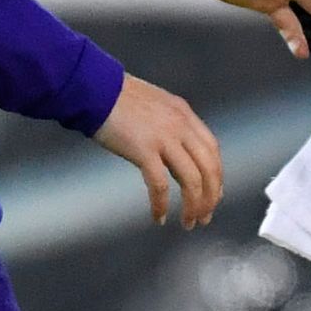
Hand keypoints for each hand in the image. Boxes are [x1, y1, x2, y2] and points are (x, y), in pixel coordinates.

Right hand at [97, 72, 221, 226]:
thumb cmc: (116, 98)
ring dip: (193, 206)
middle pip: (209, 168)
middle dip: (210, 197)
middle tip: (204, 218)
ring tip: (188, 223)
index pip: (212, 150)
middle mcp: (180, 126)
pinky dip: (161, 205)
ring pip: (192, 181)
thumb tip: (176, 151)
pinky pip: (160, 185)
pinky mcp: (143, 150)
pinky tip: (158, 216)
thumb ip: (170, 124)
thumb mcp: (155, 105)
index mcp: (185, 114)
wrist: (93, 88)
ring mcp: (164, 138)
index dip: (216, 177)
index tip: (213, 195)